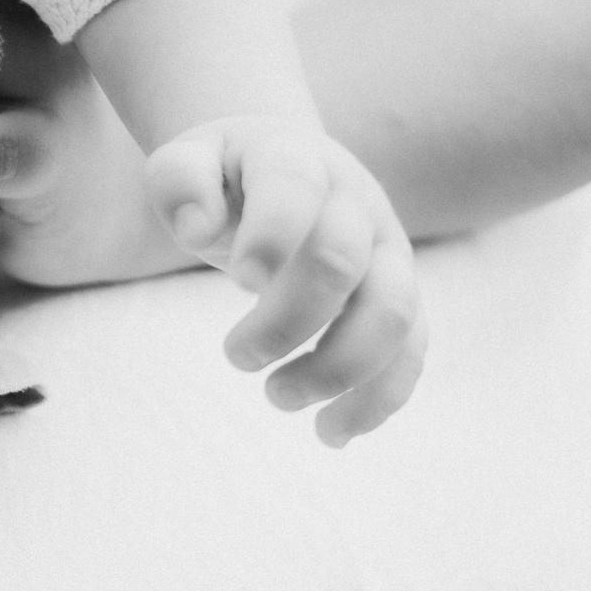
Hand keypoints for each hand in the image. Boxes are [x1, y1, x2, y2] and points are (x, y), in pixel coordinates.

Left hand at [148, 115, 427, 444]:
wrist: (281, 165)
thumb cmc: (223, 174)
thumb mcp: (185, 160)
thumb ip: (178, 181)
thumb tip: (195, 228)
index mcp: (297, 157)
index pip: (295, 189)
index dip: (272, 237)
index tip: (238, 282)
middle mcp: (355, 201)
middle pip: (342, 262)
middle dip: (289, 320)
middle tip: (235, 358)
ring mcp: (388, 249)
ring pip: (393, 313)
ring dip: (341, 369)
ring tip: (277, 399)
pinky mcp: (402, 295)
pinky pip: (412, 350)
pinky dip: (379, 399)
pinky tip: (330, 433)